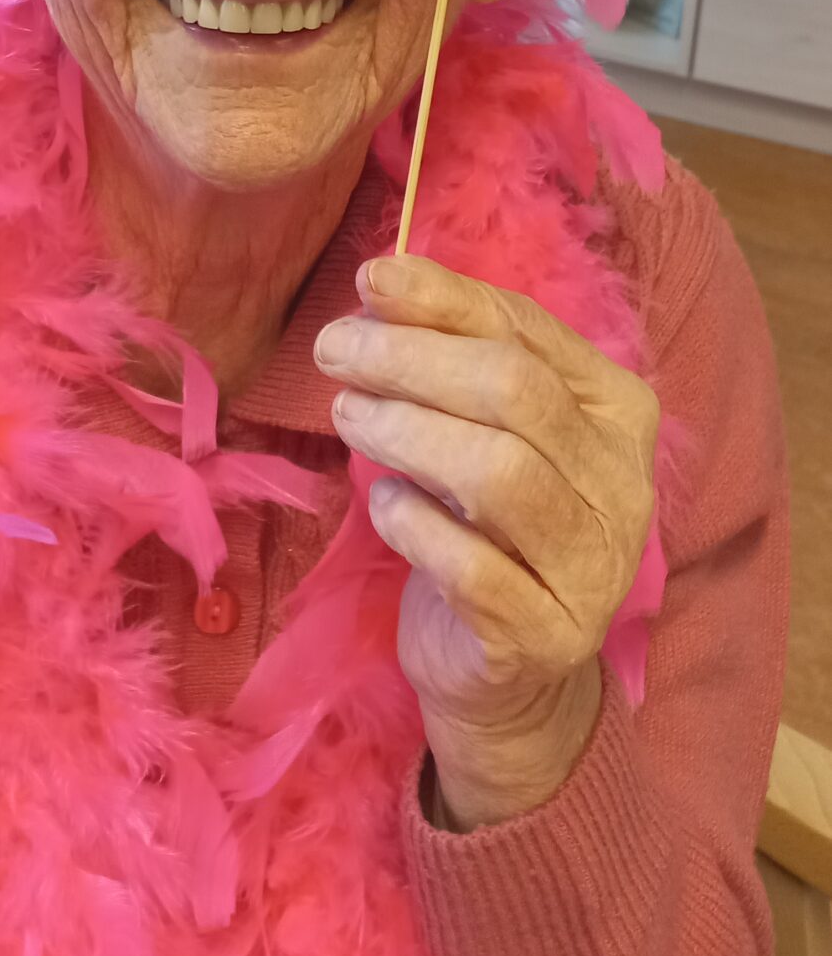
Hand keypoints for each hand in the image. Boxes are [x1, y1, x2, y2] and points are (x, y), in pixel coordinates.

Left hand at [313, 252, 660, 828]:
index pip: (530, 333)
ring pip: (497, 472)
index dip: (446, 300)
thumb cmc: (487, 528)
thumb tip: (381, 281)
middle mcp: (623, 486)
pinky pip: (471, 565)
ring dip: (407, 432)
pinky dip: (413, 523)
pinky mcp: (546, 634)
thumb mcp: (481, 431)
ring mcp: (594, 565)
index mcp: (618, 413)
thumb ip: (452, 357)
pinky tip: (383, 503)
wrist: (506, 676)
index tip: (368, 279)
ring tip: (348, 415)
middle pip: (514, 393)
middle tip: (333, 350)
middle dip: (413, 359)